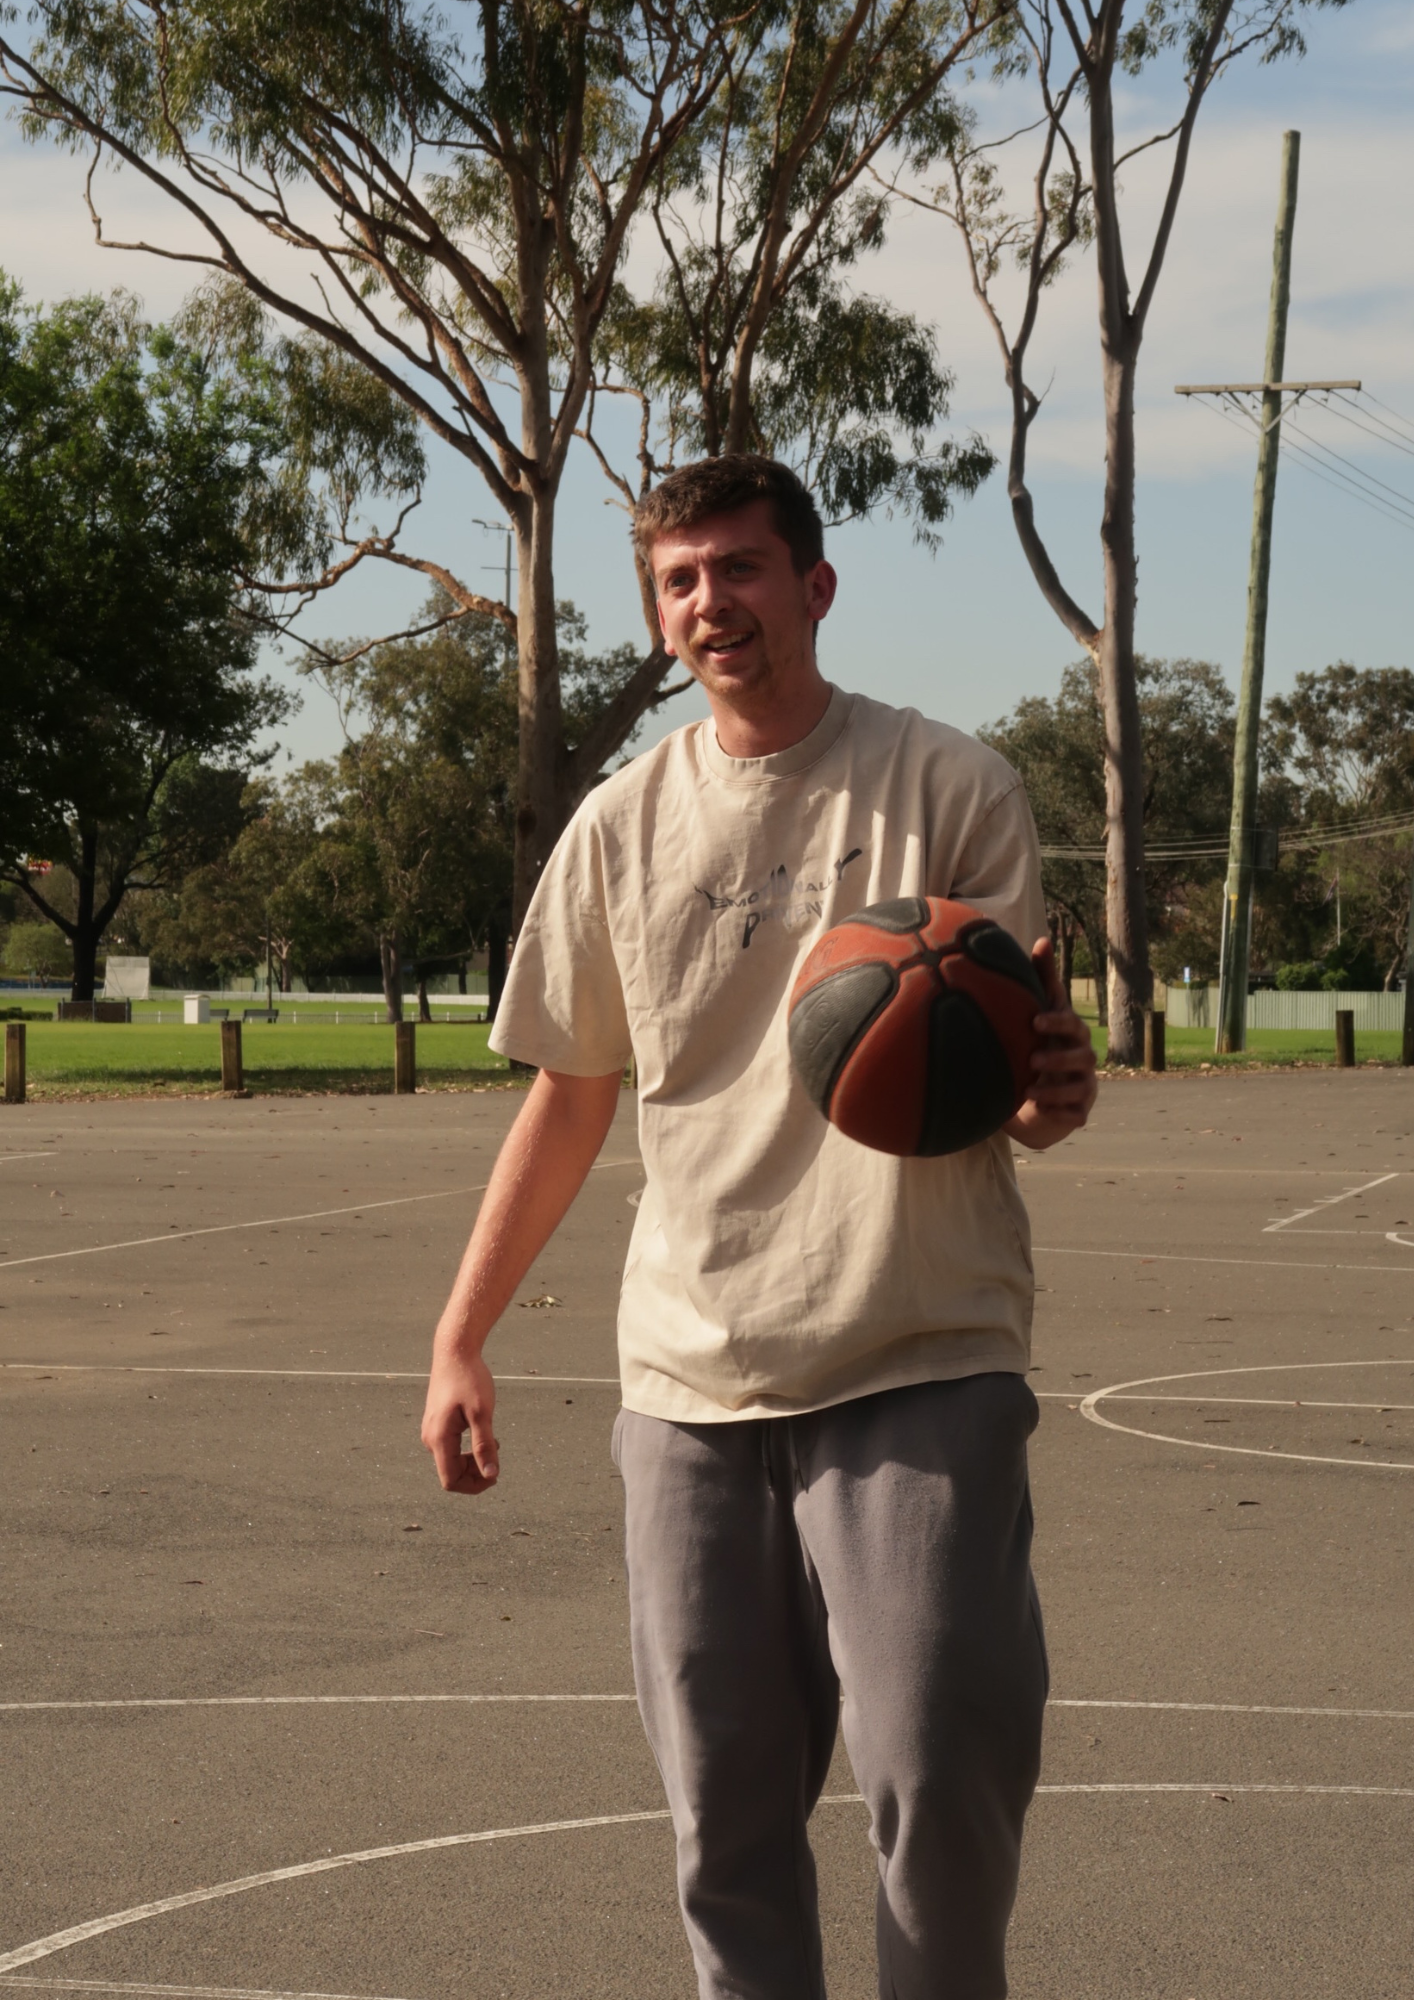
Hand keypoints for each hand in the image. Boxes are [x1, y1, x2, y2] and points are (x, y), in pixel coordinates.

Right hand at [421, 1345, 498, 1494]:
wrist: (454, 1352)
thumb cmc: (469, 1379)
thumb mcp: (482, 1413)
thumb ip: (484, 1446)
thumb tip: (491, 1475)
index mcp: (438, 1439)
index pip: (451, 1481)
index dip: (474, 1485)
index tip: (495, 1473)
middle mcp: (430, 1439)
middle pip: (451, 1473)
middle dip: (476, 1472)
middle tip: (497, 1453)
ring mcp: (431, 1431)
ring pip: (452, 1461)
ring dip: (473, 1459)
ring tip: (493, 1441)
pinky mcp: (437, 1424)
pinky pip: (450, 1448)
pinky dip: (468, 1448)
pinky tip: (483, 1433)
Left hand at [1005, 938, 1097, 1149]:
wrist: (1041, 1087)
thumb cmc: (1041, 1042)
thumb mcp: (1039, 1011)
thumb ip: (1042, 979)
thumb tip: (1042, 940)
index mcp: (1072, 1034)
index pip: (1072, 1024)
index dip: (1057, 1022)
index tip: (1034, 1022)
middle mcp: (1082, 1058)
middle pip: (1082, 1056)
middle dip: (1058, 1058)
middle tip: (1031, 1060)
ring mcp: (1083, 1085)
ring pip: (1081, 1087)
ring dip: (1056, 1089)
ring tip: (1029, 1091)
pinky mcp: (1078, 1110)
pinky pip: (1077, 1114)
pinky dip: (1062, 1113)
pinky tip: (1043, 1111)